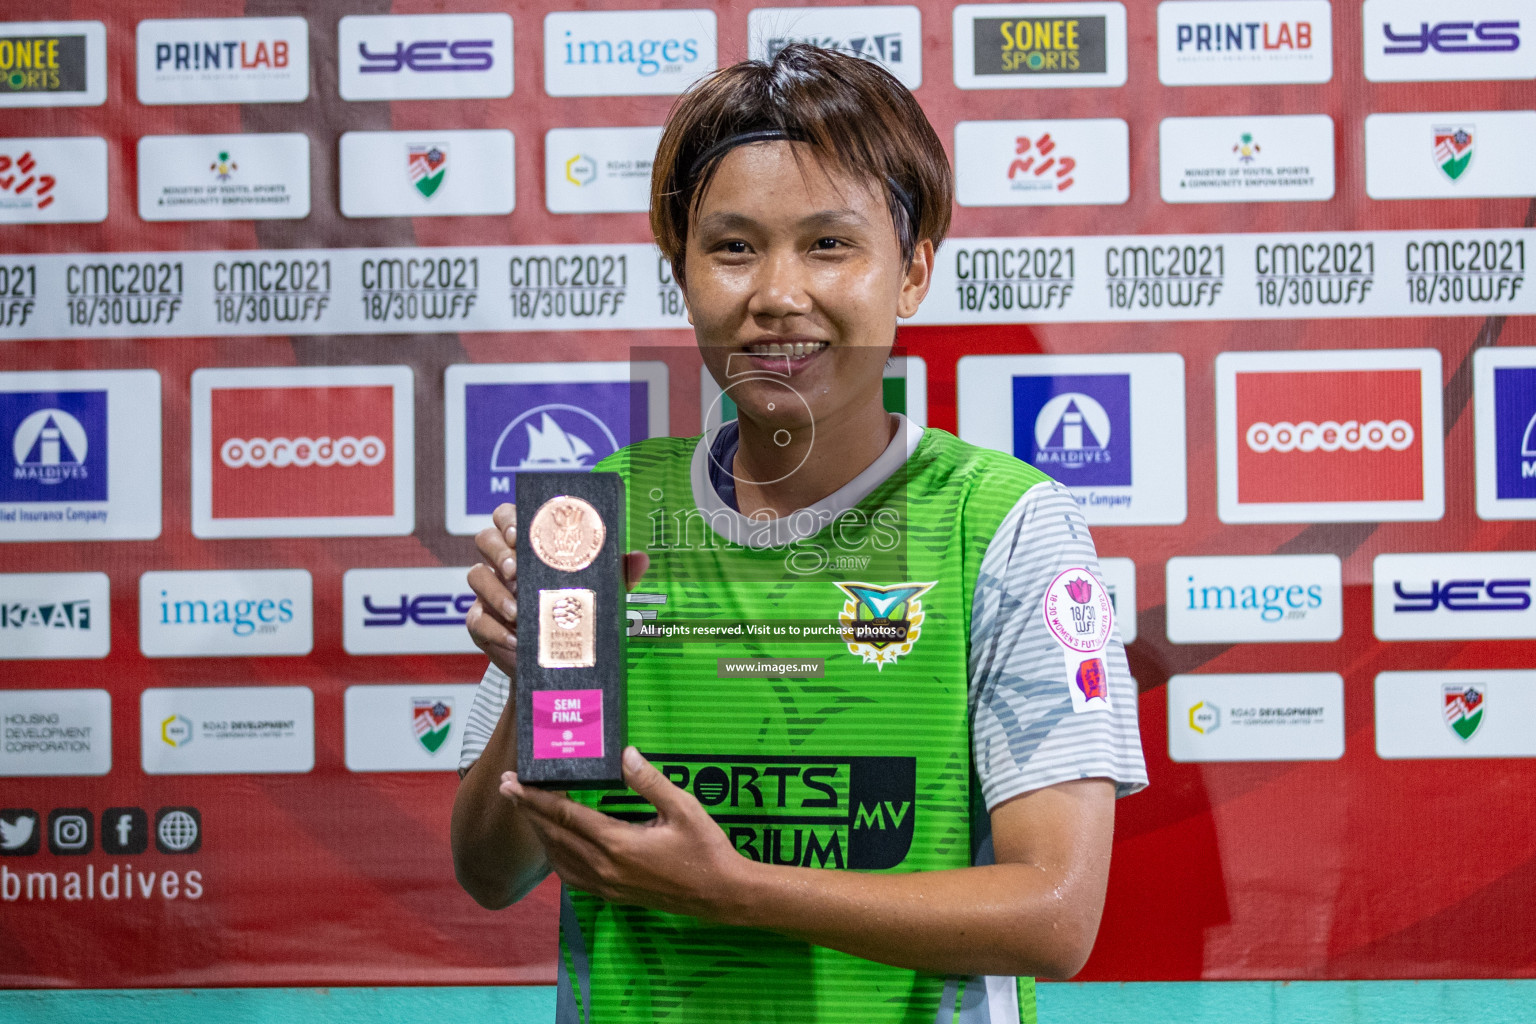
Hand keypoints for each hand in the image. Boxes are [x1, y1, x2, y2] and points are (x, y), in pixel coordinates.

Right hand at [465, 503, 652, 680]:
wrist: (558, 665)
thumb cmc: (577, 616)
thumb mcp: (599, 592)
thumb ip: (617, 573)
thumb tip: (641, 558)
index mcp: (530, 546)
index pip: (509, 516)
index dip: (508, 518)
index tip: (520, 533)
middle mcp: (504, 564)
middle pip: (485, 538)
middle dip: (498, 551)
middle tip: (516, 571)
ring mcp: (489, 592)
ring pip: (475, 575)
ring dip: (495, 592)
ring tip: (519, 611)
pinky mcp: (481, 622)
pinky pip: (477, 619)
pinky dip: (494, 629)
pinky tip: (516, 639)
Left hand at [499, 747, 746, 919]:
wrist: (721, 895)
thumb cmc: (706, 849)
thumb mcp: (683, 807)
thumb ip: (650, 781)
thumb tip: (625, 754)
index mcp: (618, 844)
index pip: (565, 817)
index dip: (535, 798)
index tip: (512, 784)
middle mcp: (605, 868)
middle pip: (554, 836)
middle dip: (528, 812)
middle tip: (509, 789)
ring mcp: (607, 885)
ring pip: (559, 859)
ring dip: (540, 834)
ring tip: (529, 812)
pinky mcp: (614, 895)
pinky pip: (572, 877)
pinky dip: (557, 857)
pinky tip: (557, 846)